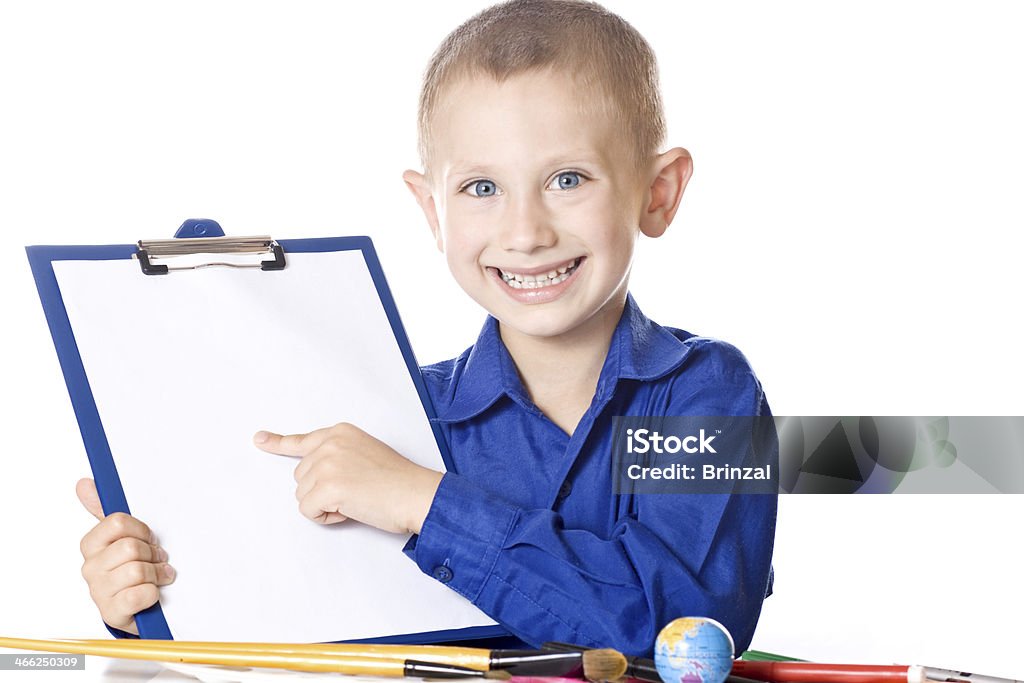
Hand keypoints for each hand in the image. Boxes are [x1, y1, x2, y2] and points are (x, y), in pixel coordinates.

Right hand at [75, 478, 175, 635]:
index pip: (117, 523)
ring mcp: (99, 592)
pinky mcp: (112, 613)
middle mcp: (91, 568)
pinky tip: (154, 593)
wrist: (139, 607)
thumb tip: (84, 483)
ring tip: (160, 576)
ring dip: (157, 573)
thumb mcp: (123, 537)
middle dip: (153, 553)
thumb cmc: (132, 567)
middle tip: (158, 559)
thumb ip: (104, 510)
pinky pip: (138, 594)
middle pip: (131, 547)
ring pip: (137, 570)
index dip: (141, 529)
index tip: (149, 537)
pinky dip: (153, 593)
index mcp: (92, 545)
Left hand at [253, 422, 442, 534]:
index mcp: (341, 432)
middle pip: (301, 476)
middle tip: (355, 492)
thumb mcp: (366, 454)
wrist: (416, 493)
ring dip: (325, 505)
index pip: (302, 440)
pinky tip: (351, 508)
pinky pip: (308, 510)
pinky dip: (326, 517)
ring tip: (357, 499)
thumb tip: (314, 475)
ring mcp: (327, 463)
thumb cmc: (398, 481)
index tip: (259, 439)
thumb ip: (339, 456)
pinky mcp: (327, 486)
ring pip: (302, 495)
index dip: (278, 443)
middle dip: (321, 491)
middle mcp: (330, 443)